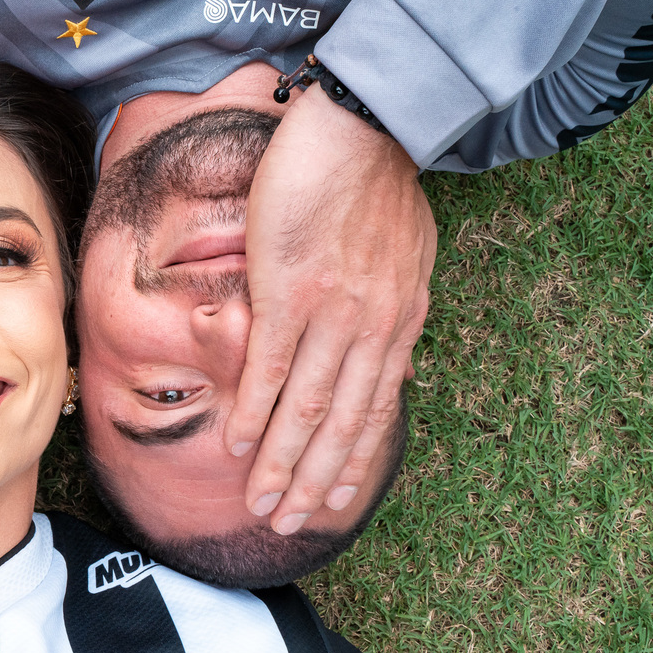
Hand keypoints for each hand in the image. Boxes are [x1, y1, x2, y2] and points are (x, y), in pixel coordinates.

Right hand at [225, 85, 435, 533]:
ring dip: (280, 464)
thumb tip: (395, 365)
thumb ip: (399, 316)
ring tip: (258, 503)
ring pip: (304, 410)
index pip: (376, 413)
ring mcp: (330, 314)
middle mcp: (372, 331)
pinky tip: (239, 444)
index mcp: (401, 324)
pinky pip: (269, 367)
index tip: (333, 503)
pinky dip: (255, 412)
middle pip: (340, 426)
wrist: (365, 127)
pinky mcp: (287, 291)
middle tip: (287, 525)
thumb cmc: (381, 186)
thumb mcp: (413, 261)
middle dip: (313, 483)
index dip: (352, 464)